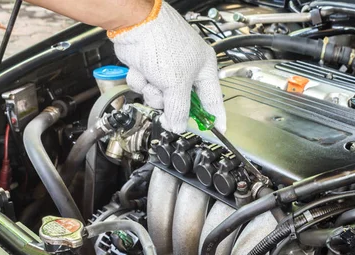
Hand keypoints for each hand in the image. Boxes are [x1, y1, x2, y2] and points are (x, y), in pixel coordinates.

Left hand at [109, 0, 226, 133]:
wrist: (136, 23)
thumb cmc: (164, 42)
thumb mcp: (176, 83)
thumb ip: (179, 109)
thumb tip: (179, 125)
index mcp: (204, 69)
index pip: (213, 101)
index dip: (215, 118)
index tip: (218, 131)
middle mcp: (187, 70)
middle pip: (182, 102)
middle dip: (169, 103)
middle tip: (165, 107)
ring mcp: (167, 68)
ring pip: (161, 97)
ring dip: (152, 92)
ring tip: (151, 79)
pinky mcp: (150, 67)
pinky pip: (146, 86)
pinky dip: (141, 81)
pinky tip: (141, 70)